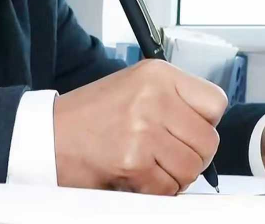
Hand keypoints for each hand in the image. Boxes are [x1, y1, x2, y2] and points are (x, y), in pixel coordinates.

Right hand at [53, 59, 227, 194]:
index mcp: (158, 74)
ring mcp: (144, 128)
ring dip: (175, 177)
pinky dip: (155, 190)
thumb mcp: (136, 88)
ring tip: (152, 167)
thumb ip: (174, 100)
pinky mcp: (132, 160)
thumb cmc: (91, 115)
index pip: (215, 102)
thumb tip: (208, 127)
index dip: (206, 124)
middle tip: (170, 158)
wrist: (48, 135)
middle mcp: (154, 96)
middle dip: (192, 157)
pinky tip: (137, 177)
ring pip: (191, 167)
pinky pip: (166, 187)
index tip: (189, 131)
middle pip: (208, 140)